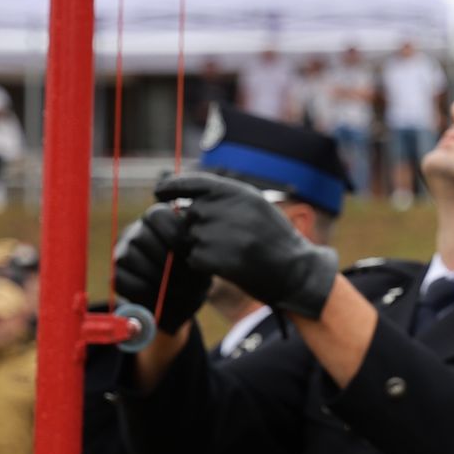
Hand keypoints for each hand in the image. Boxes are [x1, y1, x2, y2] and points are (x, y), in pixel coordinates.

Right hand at [114, 209, 208, 334]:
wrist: (182, 301)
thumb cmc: (195, 274)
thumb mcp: (200, 261)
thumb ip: (195, 251)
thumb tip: (190, 253)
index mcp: (159, 219)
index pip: (157, 215)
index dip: (174, 235)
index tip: (191, 254)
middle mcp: (137, 231)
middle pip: (141, 236)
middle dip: (165, 260)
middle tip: (186, 278)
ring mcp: (122, 252)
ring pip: (128, 256)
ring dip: (155, 276)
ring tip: (177, 289)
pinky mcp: (116, 274)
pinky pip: (120, 278)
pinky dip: (142, 291)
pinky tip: (160, 297)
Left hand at [153, 173, 337, 319]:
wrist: (295, 271)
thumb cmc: (276, 239)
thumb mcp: (257, 207)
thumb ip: (226, 199)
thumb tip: (190, 201)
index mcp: (237, 192)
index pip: (193, 182)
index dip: (172, 186)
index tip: (158, 192)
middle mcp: (225, 208)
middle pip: (189, 214)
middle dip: (198, 228)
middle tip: (227, 241)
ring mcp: (217, 233)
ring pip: (189, 238)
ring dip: (202, 248)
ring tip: (232, 253)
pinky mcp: (213, 258)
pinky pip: (193, 259)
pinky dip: (205, 265)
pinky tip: (229, 266)